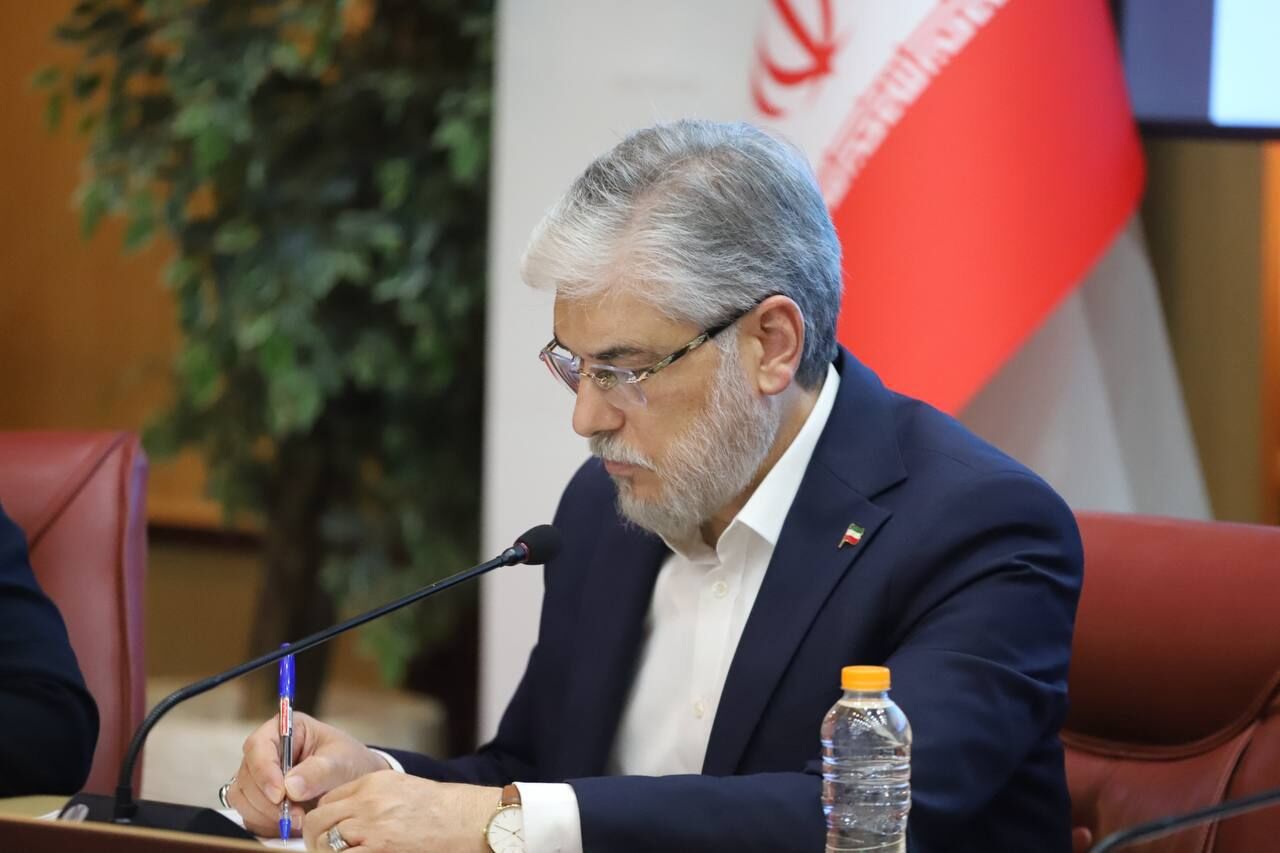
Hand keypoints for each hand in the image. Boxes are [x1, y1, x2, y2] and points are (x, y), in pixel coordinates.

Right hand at [226, 711, 388, 836]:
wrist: (354, 783)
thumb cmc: (349, 763)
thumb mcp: (342, 762)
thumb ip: (319, 771)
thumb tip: (290, 786)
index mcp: (285, 730)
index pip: (259, 746)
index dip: (264, 771)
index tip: (280, 794)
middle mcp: (267, 751)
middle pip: (247, 775)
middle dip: (269, 800)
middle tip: (296, 815)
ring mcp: (259, 776)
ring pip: (243, 797)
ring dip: (267, 815)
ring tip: (299, 819)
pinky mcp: (258, 799)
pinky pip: (249, 815)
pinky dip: (266, 824)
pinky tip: (290, 824)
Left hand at [303, 772, 499, 852]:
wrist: (463, 819)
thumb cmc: (438, 807)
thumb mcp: (400, 788)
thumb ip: (369, 796)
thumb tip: (342, 814)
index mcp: (372, 783)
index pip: (327, 800)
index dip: (324, 818)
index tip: (327, 830)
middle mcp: (367, 803)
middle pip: (318, 821)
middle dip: (315, 838)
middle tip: (322, 848)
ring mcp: (371, 828)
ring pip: (326, 843)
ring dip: (327, 852)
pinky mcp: (378, 850)